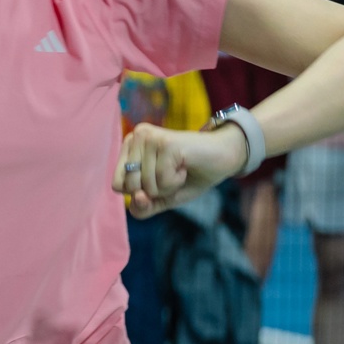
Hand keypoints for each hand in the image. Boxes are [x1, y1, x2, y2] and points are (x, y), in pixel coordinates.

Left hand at [115, 121, 243, 217]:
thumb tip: (138, 197)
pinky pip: (162, 181)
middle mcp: (136, 136)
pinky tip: (186, 166)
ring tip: (180, 168)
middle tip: (173, 172)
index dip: (141, 192)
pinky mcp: (166, 144)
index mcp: (129, 146)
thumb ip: (142, 207)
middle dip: (156, 190)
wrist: (225, 157)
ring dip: (168, 186)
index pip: (117, 185)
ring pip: (146, 185)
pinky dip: (177, 181)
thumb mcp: (162, 198)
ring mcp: (150, 138)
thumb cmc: (191, 175)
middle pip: (131, 186)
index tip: (160, 177)